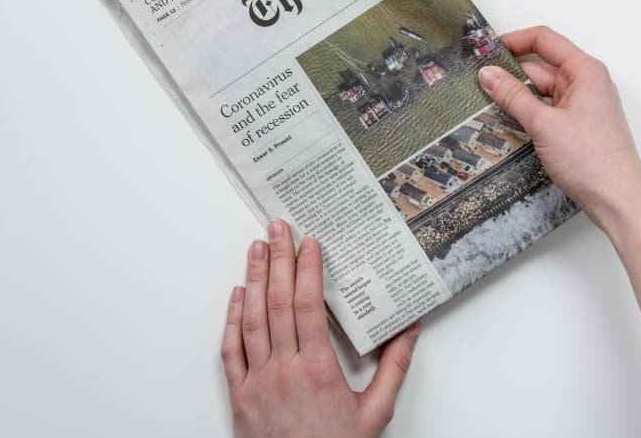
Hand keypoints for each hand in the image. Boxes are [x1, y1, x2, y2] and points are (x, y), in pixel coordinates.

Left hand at [222, 220, 420, 437]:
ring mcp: (257, 382)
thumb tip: (410, 330)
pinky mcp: (239, 396)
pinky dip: (232, 318)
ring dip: (254, 279)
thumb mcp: (376, 412)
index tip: (310, 242)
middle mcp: (283, 370)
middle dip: (279, 260)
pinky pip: (230, 350)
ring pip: (252, 320)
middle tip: (278, 228)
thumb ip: (394, 368)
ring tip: (257, 248)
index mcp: (318, 369)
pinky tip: (237, 295)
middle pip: (278, 303)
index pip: (309, 306)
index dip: (308, 269)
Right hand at [477, 26, 640, 234]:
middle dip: (510, 74)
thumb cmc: (593, 160)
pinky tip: (508, 124)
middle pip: (541, 67)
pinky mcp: (578, 127)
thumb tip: (488, 74)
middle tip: (477, 82)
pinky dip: (529, 114)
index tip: (486, 50)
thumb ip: (513, 96)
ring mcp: (583, 106)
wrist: (618, 199)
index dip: (514, 41)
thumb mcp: (544, 124)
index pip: (544, 40)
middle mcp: (586, 84)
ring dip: (517, 98)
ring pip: (542, 92)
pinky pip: (548, 111)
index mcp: (585, 71)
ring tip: (485, 105)